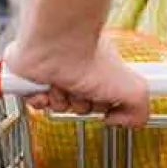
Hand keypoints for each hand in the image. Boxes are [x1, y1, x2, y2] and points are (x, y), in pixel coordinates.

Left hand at [4, 36, 149, 126]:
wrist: (59, 46)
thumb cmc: (92, 59)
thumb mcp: (134, 90)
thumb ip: (138, 112)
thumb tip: (117, 121)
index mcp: (98, 70)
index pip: (99, 101)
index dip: (100, 107)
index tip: (101, 102)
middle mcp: (75, 70)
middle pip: (77, 106)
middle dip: (79, 105)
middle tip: (81, 91)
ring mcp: (51, 72)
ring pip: (55, 105)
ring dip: (60, 101)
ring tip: (62, 85)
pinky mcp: (29, 75)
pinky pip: (33, 101)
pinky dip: (39, 99)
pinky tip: (46, 87)